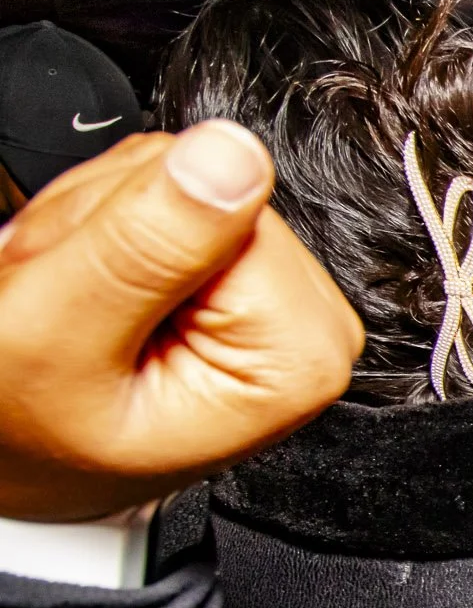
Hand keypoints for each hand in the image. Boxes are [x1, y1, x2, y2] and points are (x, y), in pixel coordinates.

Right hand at [0, 121, 363, 521]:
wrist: (3, 452)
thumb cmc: (28, 430)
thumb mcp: (63, 338)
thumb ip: (147, 246)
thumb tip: (235, 154)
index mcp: (299, 358)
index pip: (233, 206)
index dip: (138, 227)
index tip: (94, 296)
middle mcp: (307, 325)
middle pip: (212, 189)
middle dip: (109, 225)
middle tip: (70, 301)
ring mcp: (275, 293)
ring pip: (176, 177)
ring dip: (93, 224)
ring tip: (72, 302)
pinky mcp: (236, 265)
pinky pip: (160, 187)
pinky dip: (95, 223)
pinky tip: (84, 283)